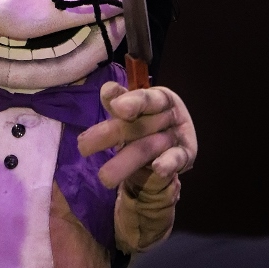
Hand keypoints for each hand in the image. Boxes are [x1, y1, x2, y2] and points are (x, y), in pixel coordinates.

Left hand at [78, 80, 196, 189]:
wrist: (170, 141)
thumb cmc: (146, 118)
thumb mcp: (132, 107)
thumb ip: (119, 99)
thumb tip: (108, 91)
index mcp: (160, 98)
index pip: (146, 98)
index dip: (132, 102)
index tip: (115, 107)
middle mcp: (171, 115)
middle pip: (140, 125)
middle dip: (112, 134)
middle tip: (83, 146)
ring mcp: (178, 137)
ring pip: (148, 147)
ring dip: (126, 162)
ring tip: (104, 177)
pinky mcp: (185, 156)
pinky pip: (176, 160)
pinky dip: (168, 164)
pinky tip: (158, 169)